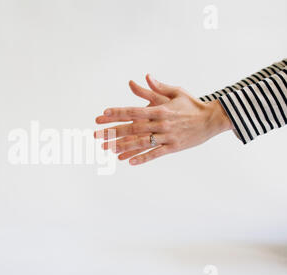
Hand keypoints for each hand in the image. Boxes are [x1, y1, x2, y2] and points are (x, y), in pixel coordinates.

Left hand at [94, 75, 231, 164]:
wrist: (212, 119)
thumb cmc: (192, 104)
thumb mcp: (175, 92)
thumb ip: (157, 88)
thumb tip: (144, 77)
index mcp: (160, 109)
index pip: (133, 111)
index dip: (117, 113)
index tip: (102, 115)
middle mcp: (161, 123)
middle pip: (132, 128)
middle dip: (112, 131)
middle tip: (96, 136)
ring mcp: (167, 136)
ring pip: (141, 143)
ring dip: (123, 146)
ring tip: (108, 149)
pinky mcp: (173, 147)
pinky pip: (155, 154)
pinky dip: (143, 158)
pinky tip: (129, 162)